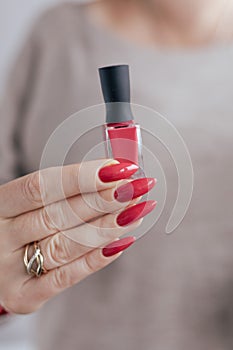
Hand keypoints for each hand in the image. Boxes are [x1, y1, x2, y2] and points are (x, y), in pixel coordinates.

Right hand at [0, 159, 155, 313]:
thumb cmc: (24, 224)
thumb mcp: (32, 203)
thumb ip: (67, 189)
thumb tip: (114, 173)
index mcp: (1, 205)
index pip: (40, 186)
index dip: (81, 177)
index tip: (117, 170)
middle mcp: (1, 236)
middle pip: (57, 215)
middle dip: (102, 201)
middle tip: (133, 190)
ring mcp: (9, 269)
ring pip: (65, 246)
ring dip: (106, 228)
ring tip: (136, 212)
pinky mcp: (23, 296)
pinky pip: (65, 278)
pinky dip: (96, 259)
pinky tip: (122, 242)